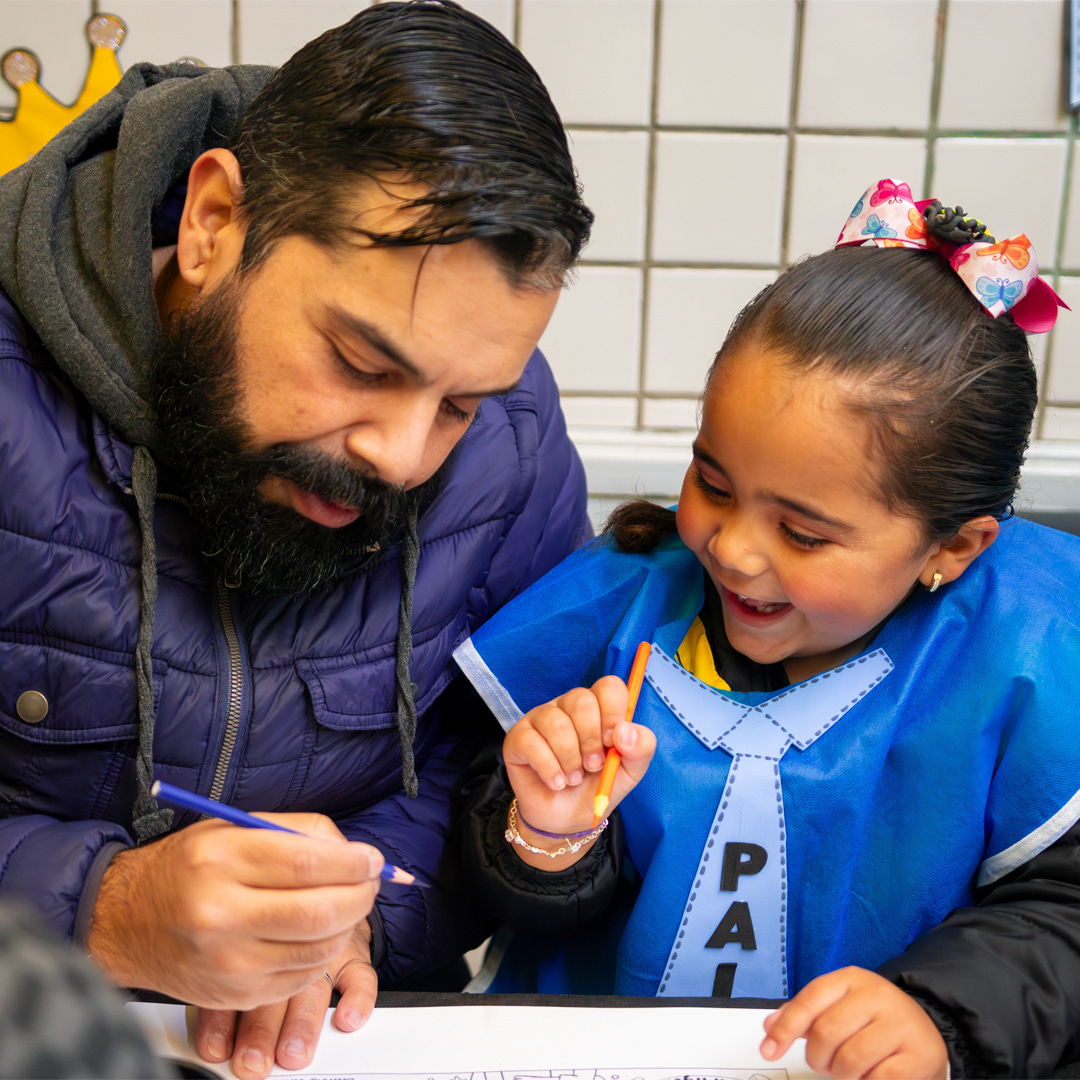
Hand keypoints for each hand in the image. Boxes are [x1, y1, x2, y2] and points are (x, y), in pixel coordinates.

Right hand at [87, 812, 382, 1010]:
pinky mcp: (235, 993)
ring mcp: (227, 960)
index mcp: (221, 859)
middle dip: (361, 895)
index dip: (354, 862)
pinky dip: (322, 953)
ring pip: (318, 948)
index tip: (373, 859)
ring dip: (348, 925)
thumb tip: (355, 853)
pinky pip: (301, 976)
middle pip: (319, 911)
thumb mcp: (235, 826)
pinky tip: (317, 933)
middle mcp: (220, 912)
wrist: (127, 920)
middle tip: (372, 882)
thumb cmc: (188, 867)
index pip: (308, 863)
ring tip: (347, 905)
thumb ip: (298, 832)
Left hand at [194, 919, 377, 1078]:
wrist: (321, 881)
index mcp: (253, 933)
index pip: (236, 977)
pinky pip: (360, 976)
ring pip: (313, 988)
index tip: (216, 1049)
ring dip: (302, 1023)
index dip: (223, 1018)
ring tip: (292, 1052)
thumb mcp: (239, 918)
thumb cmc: (273, 908)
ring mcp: (320, 948)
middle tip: (253, 1060)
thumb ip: (218, 950)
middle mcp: (287, 942)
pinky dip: (358, 998)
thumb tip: (192, 1011)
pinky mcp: (352, 952)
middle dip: (262, 1029)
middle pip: (273, 987)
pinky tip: (348, 1017)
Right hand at [504, 675, 655, 868]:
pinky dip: (549, 768)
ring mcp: (541, 718)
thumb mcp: (630, 772)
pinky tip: (556, 782)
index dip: (613, 713)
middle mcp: (568, 707)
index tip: (613, 743)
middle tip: (593, 766)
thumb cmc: (596, 788)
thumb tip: (625, 731)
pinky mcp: (518, 737)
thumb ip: (641, 748)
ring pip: (556, 722)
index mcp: (599, 709)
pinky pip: (532, 742)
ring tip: (573, 778)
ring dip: (570, 759)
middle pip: (581, 700)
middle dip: (591, 740)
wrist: (567, 820)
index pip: (609, 687)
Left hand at [760, 966, 947, 1078]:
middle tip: (824, 1064)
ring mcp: (900, 1025)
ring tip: (849, 1069)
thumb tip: (769, 1028)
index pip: (810, 1000)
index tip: (768, 1050)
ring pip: (849, 1060)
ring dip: (842, 1074)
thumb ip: (804, 1014)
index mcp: (852, 979)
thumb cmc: (873, 1020)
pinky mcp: (919, 1056)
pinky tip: (872, 1075)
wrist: (926, 1030)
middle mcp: (877, 996)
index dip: (786, 1027)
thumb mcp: (839, 1005)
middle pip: (826, 1033)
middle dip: (817, 1058)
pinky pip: (877, 1079)